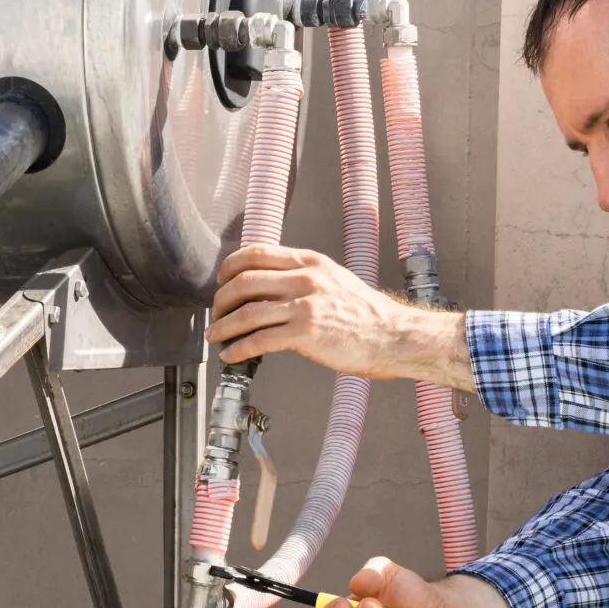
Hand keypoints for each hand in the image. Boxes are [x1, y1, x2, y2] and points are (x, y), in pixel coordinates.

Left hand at [209, 244, 473, 388]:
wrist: (393, 335)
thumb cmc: (367, 314)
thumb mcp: (334, 279)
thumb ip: (304, 277)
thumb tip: (271, 285)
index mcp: (310, 262)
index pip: (256, 253)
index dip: (230, 266)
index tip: (222, 280)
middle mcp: (305, 279)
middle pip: (244, 282)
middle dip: (221, 300)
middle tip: (216, 313)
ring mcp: (305, 305)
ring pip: (247, 312)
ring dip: (223, 326)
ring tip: (215, 335)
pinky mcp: (306, 333)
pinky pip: (259, 340)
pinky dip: (239, 348)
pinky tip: (231, 354)